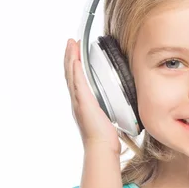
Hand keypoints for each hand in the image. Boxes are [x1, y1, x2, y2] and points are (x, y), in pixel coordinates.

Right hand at [64, 39, 120, 154]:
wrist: (101, 146)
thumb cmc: (105, 136)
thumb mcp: (107, 115)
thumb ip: (108, 106)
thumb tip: (117, 102)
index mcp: (82, 102)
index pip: (76, 79)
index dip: (75, 64)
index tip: (76, 51)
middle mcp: (77, 100)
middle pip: (70, 73)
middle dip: (70, 56)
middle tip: (71, 41)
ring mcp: (78, 101)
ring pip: (72, 75)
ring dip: (71, 58)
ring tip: (72, 44)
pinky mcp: (83, 103)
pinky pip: (78, 83)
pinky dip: (76, 71)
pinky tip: (76, 60)